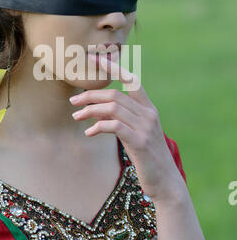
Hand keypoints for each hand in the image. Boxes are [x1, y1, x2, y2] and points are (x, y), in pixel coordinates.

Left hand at [70, 53, 185, 203]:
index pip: (131, 79)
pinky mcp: (140, 142)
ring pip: (113, 108)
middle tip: (73, 101)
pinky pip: (115, 126)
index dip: (113, 67)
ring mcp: (146, 127)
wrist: (165, 181)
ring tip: (76, 117)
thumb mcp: (136, 132)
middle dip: (91, 95)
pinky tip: (89, 132)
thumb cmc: (147, 156)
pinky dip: (99, 126)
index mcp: (148, 108)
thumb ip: (122, 118)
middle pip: (115, 94)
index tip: (94, 58)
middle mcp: (149, 113)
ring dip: (90, 110)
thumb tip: (97, 109)